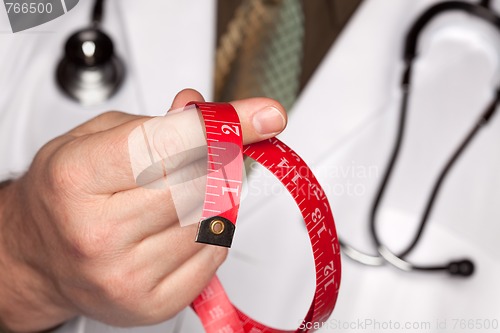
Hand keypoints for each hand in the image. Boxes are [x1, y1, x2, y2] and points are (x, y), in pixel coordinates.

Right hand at [0, 89, 286, 331]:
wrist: (38, 254)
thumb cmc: (67, 194)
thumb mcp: (97, 137)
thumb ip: (156, 122)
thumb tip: (206, 112)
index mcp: (78, 178)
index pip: (170, 144)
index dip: (222, 127)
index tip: (264, 116)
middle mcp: (97, 232)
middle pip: (198, 185)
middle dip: (209, 165)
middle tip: (196, 159)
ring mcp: (125, 274)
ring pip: (210, 220)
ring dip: (206, 201)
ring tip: (171, 198)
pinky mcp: (150, 304)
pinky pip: (213, 256)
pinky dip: (208, 234)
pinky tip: (176, 228)